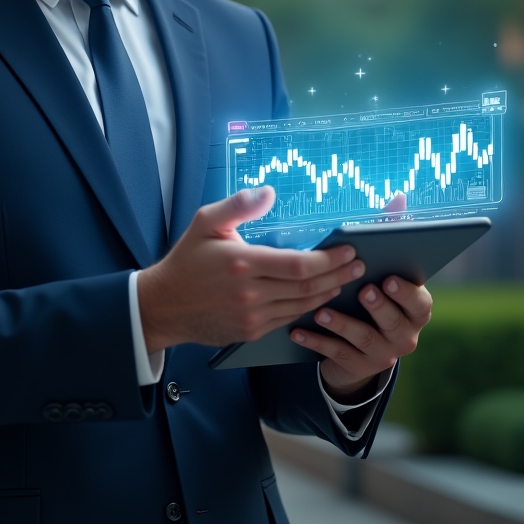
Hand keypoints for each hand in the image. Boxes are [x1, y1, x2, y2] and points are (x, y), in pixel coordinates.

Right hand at [137, 186, 364, 354]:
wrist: (164, 305)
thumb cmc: (187, 260)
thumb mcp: (205, 222)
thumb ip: (238, 205)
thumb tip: (268, 192)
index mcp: (242, 263)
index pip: (298, 265)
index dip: (328, 260)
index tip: (348, 250)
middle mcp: (250, 294)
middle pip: (307, 287)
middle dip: (338, 275)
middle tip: (359, 265)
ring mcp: (252, 317)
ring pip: (302, 306)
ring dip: (328, 293)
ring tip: (346, 279)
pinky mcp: (251, 331)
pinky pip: (288, 319)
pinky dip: (309, 308)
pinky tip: (319, 297)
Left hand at [290, 272, 432, 400]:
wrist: (362, 349)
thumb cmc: (370, 303)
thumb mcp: (381, 288)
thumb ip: (381, 266)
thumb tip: (380, 228)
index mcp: (415, 312)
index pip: (419, 303)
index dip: (406, 292)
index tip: (388, 279)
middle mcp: (405, 335)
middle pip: (393, 322)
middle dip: (378, 305)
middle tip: (363, 291)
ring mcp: (384, 354)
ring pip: (364, 338)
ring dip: (341, 324)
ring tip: (321, 312)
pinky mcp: (360, 367)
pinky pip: (337, 353)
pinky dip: (316, 341)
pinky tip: (298, 332)